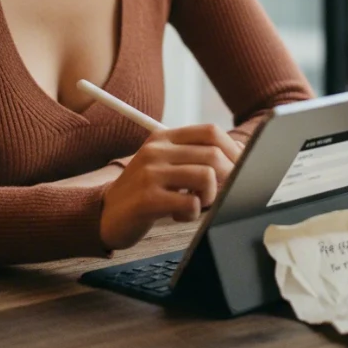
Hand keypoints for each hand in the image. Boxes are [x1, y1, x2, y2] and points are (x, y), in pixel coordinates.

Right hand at [99, 124, 241, 250]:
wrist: (106, 214)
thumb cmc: (146, 191)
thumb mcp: (167, 164)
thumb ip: (196, 156)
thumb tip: (240, 150)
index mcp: (164, 138)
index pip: (210, 131)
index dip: (233, 149)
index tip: (241, 168)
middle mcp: (157, 151)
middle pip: (213, 154)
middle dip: (228, 176)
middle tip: (220, 193)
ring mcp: (151, 173)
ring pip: (205, 177)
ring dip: (211, 196)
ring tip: (197, 204)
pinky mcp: (147, 199)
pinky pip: (190, 204)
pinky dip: (193, 214)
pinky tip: (179, 216)